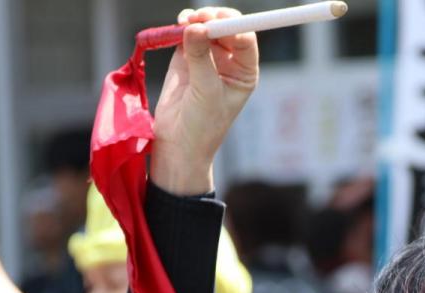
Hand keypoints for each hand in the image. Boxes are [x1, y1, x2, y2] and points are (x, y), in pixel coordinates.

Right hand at [150, 6, 258, 194]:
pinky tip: (179, 25)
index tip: (218, 22)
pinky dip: (183, 25)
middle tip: (200, 17)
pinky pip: (186, 33)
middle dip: (214, 18)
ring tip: (186, 22)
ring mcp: (207, 57)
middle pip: (226, 27)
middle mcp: (229, 62)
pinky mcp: (185, 56)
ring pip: (206, 26)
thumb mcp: (206, 92)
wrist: (178, 143)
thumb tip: (195, 27)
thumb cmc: (202, 125)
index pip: (245, 40)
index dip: (234, 26)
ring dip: (197, 18)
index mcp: (244, 72)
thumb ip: (201, 59)